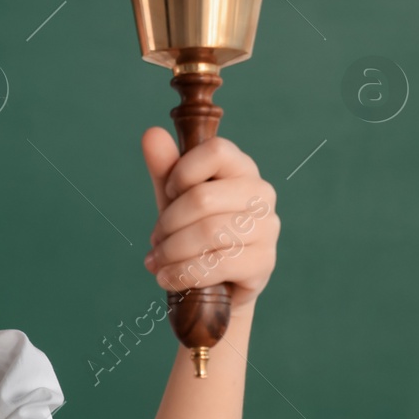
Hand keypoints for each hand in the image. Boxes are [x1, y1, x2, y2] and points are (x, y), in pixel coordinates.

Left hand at [140, 129, 279, 310]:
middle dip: (167, 224)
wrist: (213, 285)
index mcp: (241, 168)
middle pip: (202, 198)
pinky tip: (168, 278)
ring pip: (208, 233)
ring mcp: (267, 228)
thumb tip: (151, 133)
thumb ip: (165, 168)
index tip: (170, 192)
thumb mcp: (174, 200)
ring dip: (171, 252)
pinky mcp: (264, 262)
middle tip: (155, 241)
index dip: (182, 171)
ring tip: (157, 263)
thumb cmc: (193, 233)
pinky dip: (183, 274)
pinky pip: (217, 265)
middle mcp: (261, 194)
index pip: (216, 151)